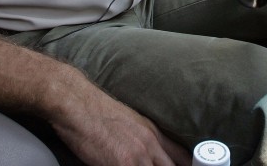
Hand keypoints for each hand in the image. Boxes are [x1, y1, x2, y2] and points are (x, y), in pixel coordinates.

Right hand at [49, 79, 190, 165]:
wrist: (79, 106)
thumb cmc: (99, 113)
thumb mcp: (133, 122)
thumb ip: (147, 140)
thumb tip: (154, 157)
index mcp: (155, 135)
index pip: (182, 157)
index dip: (187, 165)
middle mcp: (150, 146)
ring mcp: (137, 157)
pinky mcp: (122, 164)